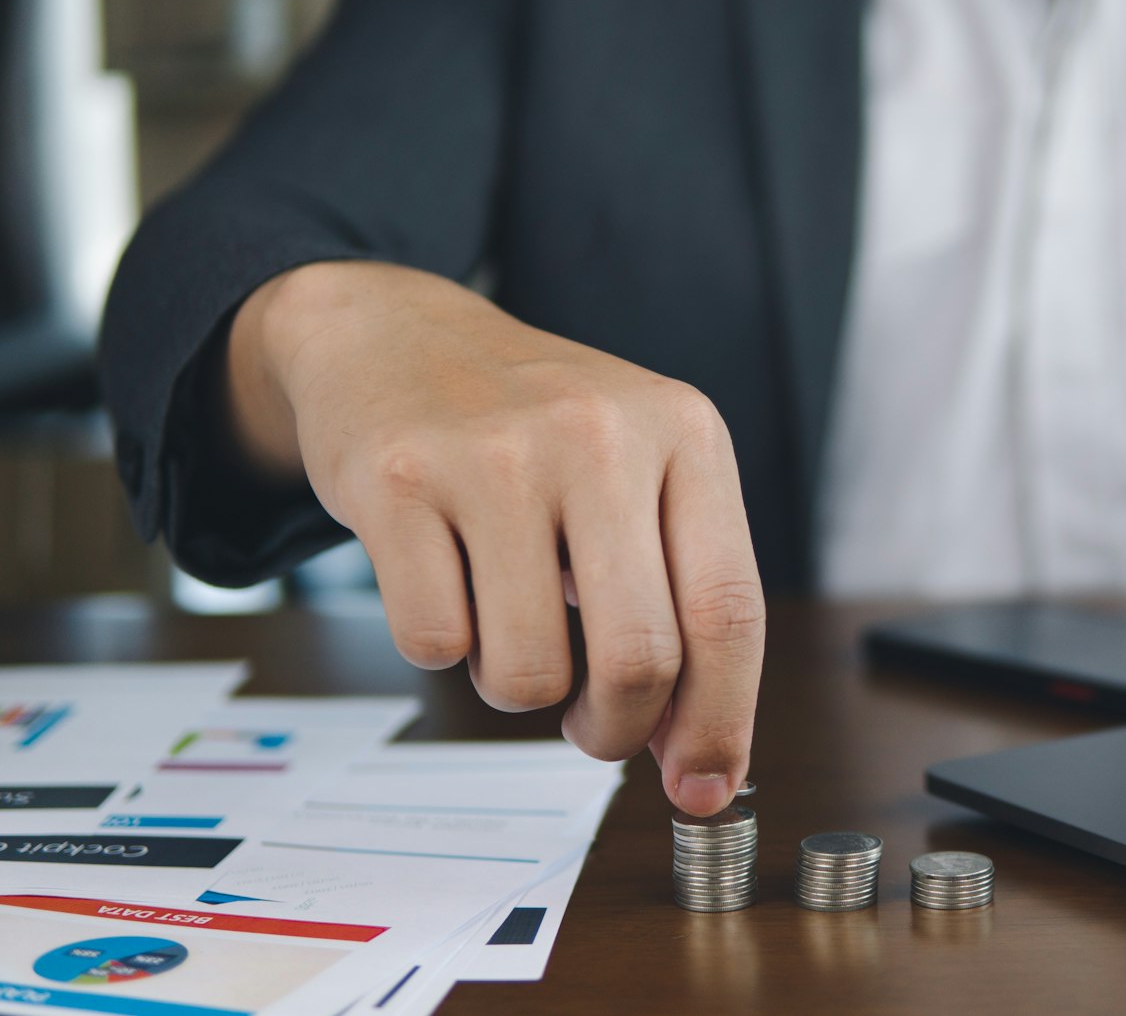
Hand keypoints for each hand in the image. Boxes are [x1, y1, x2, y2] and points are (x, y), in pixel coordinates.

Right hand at [227, 260, 764, 815]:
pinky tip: (447, 577)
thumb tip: (701, 765)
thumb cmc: (539, 432)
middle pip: (639, 659)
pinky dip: (442, 645)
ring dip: (517, 686)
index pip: (729, 612)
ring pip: (527, 672)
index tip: (705, 789)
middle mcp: (600, 435)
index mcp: (685, 435)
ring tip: (509, 616)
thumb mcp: (641, 475)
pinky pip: (432, 644)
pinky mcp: (396, 480)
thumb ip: (683, 601)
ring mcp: (494, 454)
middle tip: (594, 727)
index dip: (723, 722)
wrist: (397, 336)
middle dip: (617, 729)